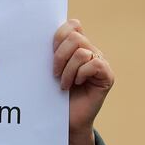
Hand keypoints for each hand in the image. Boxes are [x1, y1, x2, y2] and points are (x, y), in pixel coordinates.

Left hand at [53, 19, 113, 144]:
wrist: (63, 119)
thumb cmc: (51, 93)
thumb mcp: (46, 68)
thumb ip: (49, 50)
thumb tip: (37, 29)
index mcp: (76, 46)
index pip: (72, 25)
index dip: (58, 36)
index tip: (48, 52)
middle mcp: (90, 51)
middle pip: (75, 36)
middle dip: (59, 55)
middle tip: (53, 72)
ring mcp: (100, 62)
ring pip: (81, 51)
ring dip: (67, 69)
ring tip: (62, 83)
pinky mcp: (107, 76)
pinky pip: (95, 64)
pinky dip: (80, 73)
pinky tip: (75, 84)